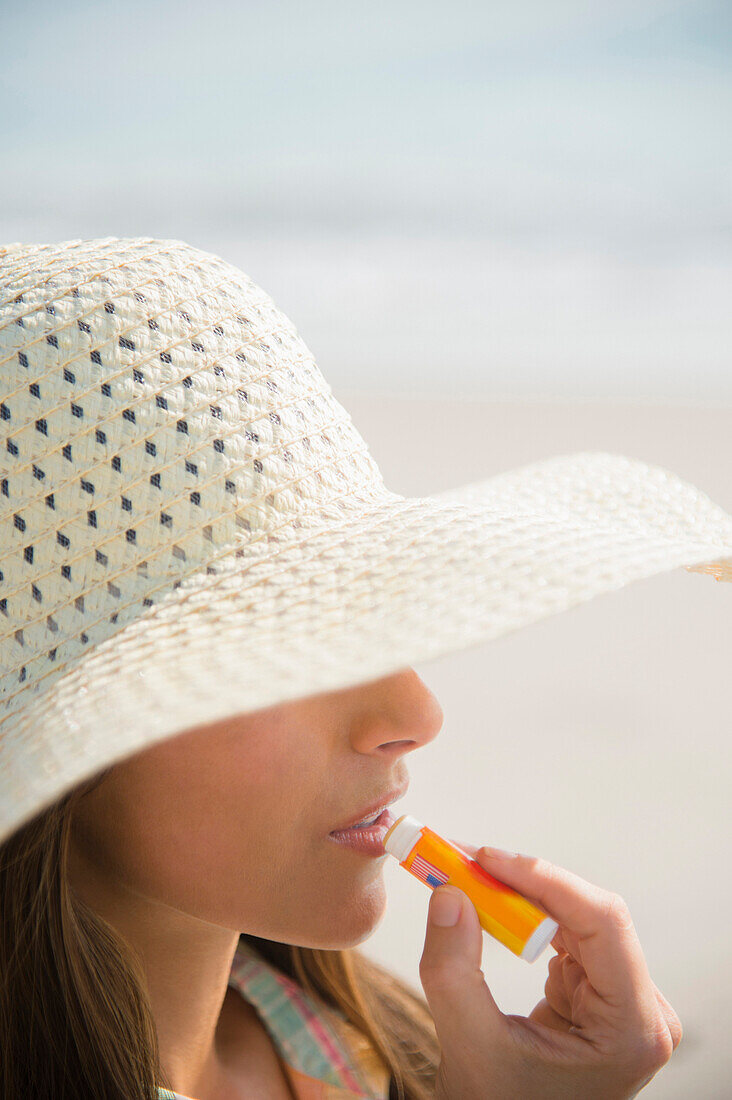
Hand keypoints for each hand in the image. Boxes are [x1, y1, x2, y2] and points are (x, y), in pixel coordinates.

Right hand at [418, 843, 681, 1098]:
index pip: (603, 923)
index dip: (545, 879)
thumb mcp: (471, 1047)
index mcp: (632, 1030)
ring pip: (574, 916)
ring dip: (519, 895)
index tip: (487, 859)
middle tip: (463, 859)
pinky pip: (566, 932)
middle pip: (587, 914)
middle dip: (522, 883)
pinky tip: (489, 906)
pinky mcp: (602, 990)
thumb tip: (449, 894)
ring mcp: (626, 999)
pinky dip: (523, 915)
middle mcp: (643, 1010)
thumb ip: (454, 970)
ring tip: (467, 877)